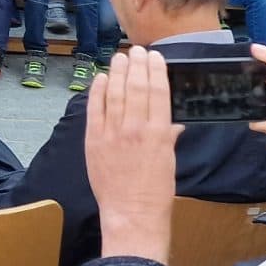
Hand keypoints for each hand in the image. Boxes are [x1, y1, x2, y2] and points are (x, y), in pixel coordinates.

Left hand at [85, 48, 181, 263]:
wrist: (133, 215)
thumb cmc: (157, 192)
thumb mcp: (170, 161)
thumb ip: (168, 136)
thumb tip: (171, 120)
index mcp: (159, 133)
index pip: (158, 93)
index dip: (155, 71)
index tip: (155, 57)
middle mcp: (135, 129)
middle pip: (136, 88)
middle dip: (136, 65)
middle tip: (136, 50)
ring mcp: (112, 134)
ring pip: (115, 94)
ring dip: (117, 72)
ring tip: (119, 57)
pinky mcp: (93, 141)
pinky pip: (94, 110)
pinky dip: (97, 91)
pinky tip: (100, 79)